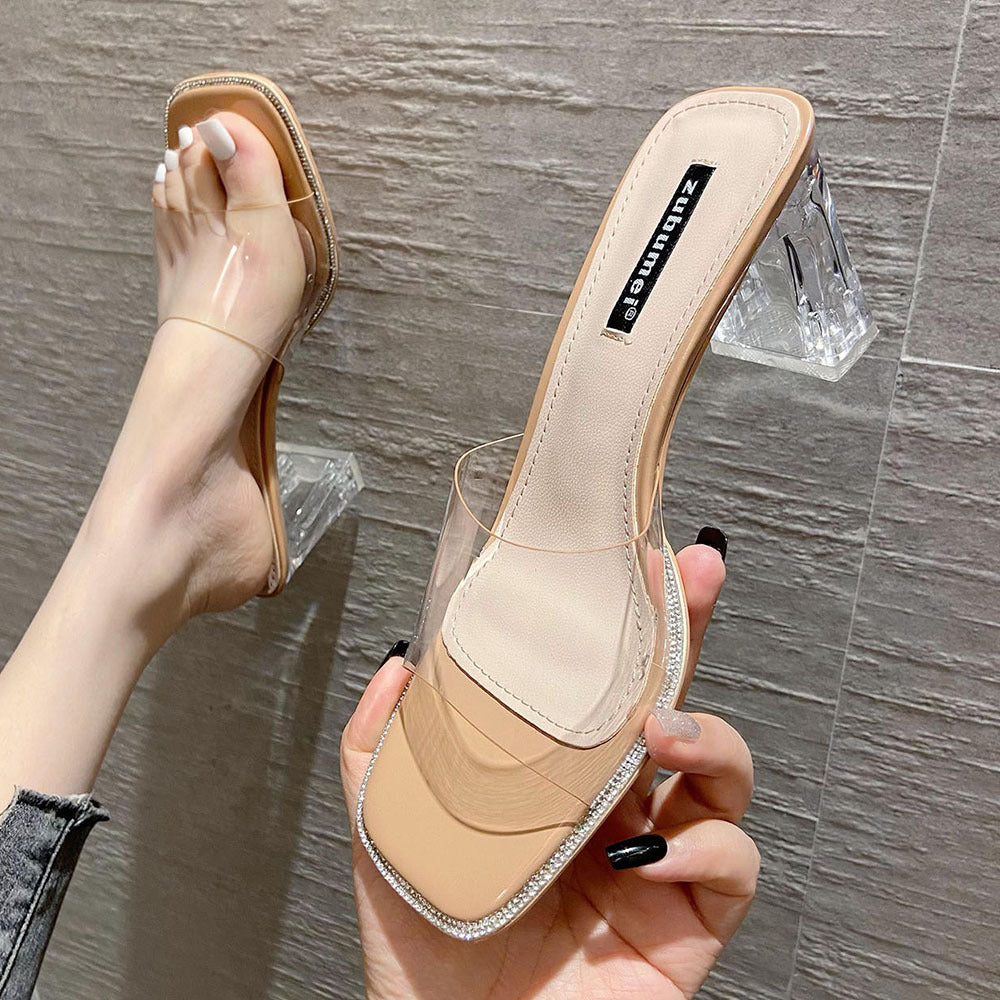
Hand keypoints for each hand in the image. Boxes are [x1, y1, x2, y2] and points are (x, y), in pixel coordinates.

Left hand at [340, 543, 755, 998]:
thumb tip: (398, 665)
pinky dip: (711, 849)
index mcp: (557, 779)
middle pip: (672, 699)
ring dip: (710, 736)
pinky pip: (735, 867)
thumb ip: (382, 751)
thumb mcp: (389, 834)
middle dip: (688, 631)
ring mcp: (658, 861)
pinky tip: (659, 853)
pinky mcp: (688, 923)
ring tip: (663, 731)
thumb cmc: (427, 949)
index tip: (634, 559)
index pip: (600, 685)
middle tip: (691, 575)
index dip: (621, 623)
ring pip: (724, 773)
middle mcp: (617, 807)